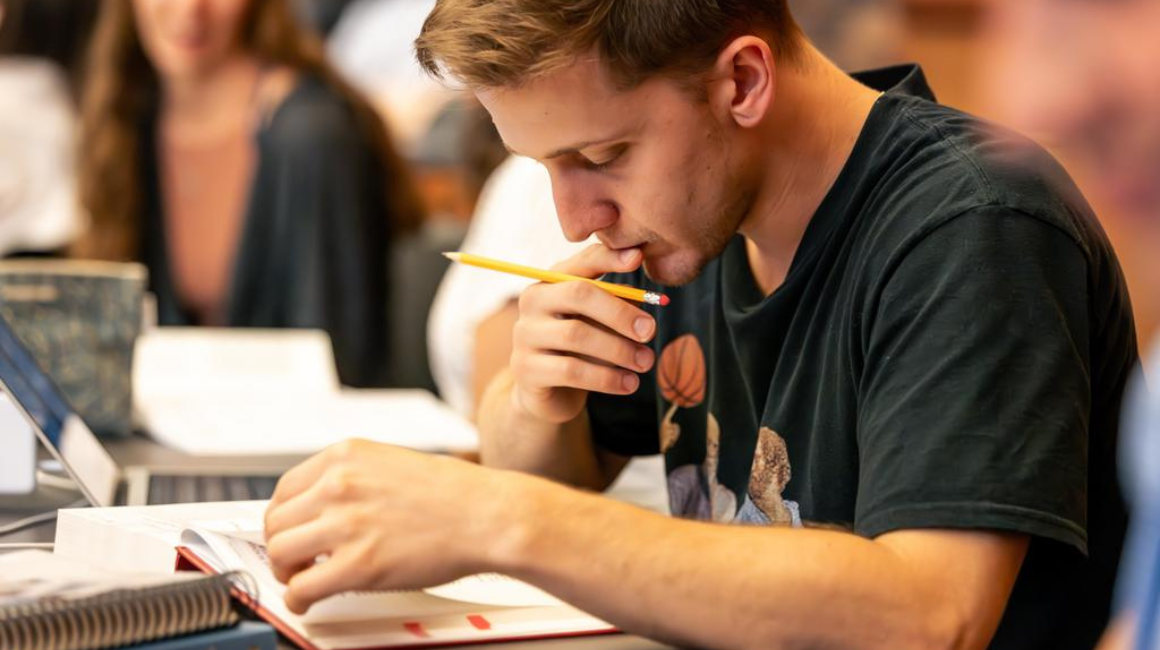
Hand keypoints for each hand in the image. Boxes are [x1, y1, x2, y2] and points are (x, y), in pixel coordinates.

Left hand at [263, 439, 512, 613]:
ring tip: (302, 580)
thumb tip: (325, 505)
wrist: (488, 515)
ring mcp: (346, 524)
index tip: (289, 531)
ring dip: (286, 573)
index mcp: (346, 455)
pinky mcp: (357, 564)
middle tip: (295, 561)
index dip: (283, 518)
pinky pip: (302, 588)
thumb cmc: (455, 493)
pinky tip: (307, 600)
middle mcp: (339, 485)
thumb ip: (354, 478)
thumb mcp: (392, 462)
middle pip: (276, 523)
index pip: (285, 489)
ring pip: (281, 554)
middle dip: (282, 546)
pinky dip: (297, 600)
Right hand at [510, 245, 656, 423]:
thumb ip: (619, 305)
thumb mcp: (599, 322)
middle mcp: (533, 302)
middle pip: (578, 294)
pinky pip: (571, 370)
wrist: (549, 393)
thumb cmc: (580, 349)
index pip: (581, 262)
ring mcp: (525, 335)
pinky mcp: (526, 369)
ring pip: (576, 334)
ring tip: (645, 362)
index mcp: (552, 281)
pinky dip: (606, 378)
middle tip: (649, 331)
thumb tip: (649, 299)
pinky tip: (629, 383)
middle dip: (619, 312)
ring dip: (618, 349)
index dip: (608, 257)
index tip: (638, 258)